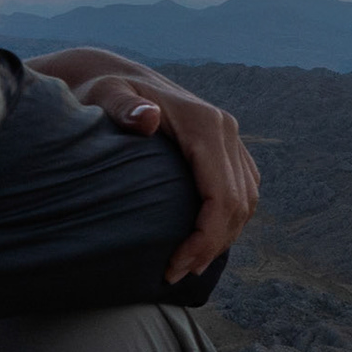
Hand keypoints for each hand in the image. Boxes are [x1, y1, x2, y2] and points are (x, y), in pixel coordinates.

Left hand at [25, 48, 259, 282]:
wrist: (114, 76)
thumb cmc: (103, 92)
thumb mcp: (106, 96)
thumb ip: (124, 108)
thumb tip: (147, 118)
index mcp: (205, 123)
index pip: (221, 194)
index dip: (205, 238)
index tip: (174, 266)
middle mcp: (225, 129)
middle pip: (239, 203)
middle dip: (213, 245)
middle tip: (177, 275)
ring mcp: (229, 138)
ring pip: (247, 199)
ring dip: (225, 237)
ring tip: (190, 266)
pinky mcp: (226, 147)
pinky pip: (243, 189)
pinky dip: (230, 219)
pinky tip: (204, 240)